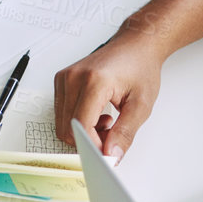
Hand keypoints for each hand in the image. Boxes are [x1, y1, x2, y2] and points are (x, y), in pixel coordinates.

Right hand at [54, 32, 164, 163]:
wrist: (136, 45)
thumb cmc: (140, 67)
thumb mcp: (141, 105)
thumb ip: (125, 133)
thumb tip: (111, 155)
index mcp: (94, 81)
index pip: (82, 126)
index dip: (93, 146)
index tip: (107, 154)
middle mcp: (74, 77)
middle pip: (68, 128)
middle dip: (89, 139)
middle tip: (112, 133)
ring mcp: (64, 77)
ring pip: (63, 124)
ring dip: (84, 131)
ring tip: (106, 120)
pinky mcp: (61, 80)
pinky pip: (62, 113)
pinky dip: (78, 121)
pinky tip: (97, 113)